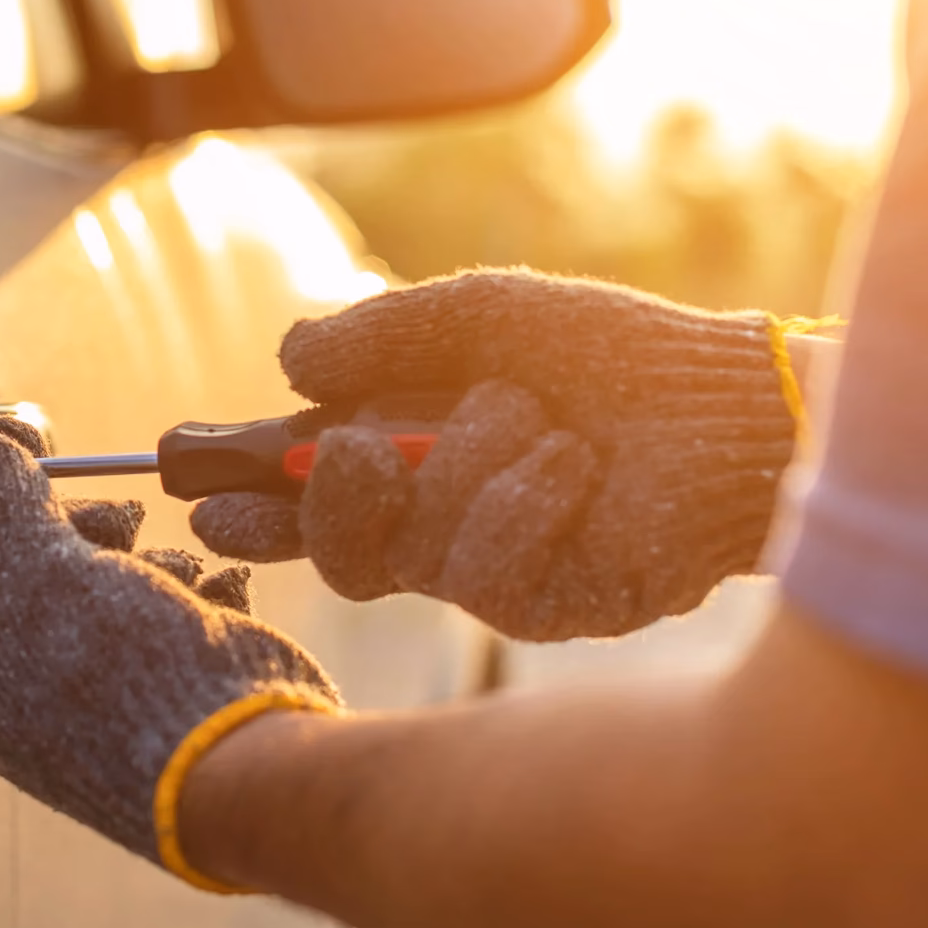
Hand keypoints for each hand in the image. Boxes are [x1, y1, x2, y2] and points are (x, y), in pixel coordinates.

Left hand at [0, 419, 341, 889]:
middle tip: (120, 516)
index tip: (30, 448)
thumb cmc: (124, 677)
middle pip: (45, 573)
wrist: (246, 758)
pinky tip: (219, 596)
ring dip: (153, 561)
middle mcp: (44, 703)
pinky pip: (182, 611)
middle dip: (87, 531)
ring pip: (119, 584)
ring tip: (177, 578)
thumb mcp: (37, 570)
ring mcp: (119, 697)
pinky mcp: (187, 687)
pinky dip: (203, 591)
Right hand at [191, 269, 803, 639]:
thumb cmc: (614, 354)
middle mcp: (441, 525)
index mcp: (415, 458)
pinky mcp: (546, 610)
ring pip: (407, 549)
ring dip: (470, 460)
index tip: (197, 485)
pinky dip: (523, 498)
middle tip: (340, 451)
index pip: (309, 495)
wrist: (730, 403)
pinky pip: (483, 571)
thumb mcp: (484, 317)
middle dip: (314, 504)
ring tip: (541, 419)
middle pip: (334, 552)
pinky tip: (573, 467)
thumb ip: (383, 332)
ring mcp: (492, 574)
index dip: (246, 496)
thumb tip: (287, 362)